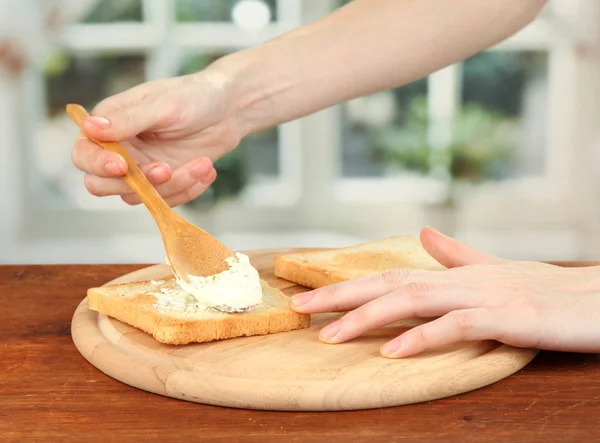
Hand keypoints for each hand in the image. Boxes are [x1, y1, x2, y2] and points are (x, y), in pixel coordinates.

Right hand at [71, 69, 241, 206]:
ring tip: (202, 163)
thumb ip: (128, 119)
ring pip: (139, 196)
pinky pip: (165, 201)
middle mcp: (120, 150)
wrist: (228, 110)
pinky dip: (188, 190)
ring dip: (173, 186)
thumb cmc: (193, 96)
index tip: (122, 166)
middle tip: (167, 170)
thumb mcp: (163, 104)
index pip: (84, 154)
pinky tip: (206, 170)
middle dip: (136, 183)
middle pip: (101, 185)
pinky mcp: (164, 183)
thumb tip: (90, 127)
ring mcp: (141, 169)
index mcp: (109, 124)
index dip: (97, 165)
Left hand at [290, 227, 599, 357]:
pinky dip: (422, 338)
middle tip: (301, 308)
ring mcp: (486, 297)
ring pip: (415, 301)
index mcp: (457, 272)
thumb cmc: (548, 290)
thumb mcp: (495, 271)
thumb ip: (458, 255)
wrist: (599, 299)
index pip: (392, 275)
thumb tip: (424, 235)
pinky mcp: (510, 318)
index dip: (349, 285)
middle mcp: (463, 280)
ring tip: (332, 335)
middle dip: (342, 296)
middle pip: (391, 283)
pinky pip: (457, 326)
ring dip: (369, 317)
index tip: (312, 297)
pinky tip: (392, 351)